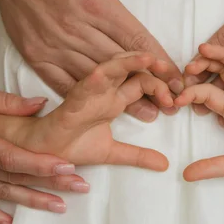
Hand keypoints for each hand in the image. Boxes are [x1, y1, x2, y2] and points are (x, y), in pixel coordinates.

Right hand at [0, 0, 183, 121]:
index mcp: (96, 3)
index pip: (137, 41)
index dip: (161, 64)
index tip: (178, 80)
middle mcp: (75, 28)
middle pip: (120, 67)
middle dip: (149, 86)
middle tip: (172, 104)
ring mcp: (53, 45)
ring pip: (95, 80)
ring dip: (122, 99)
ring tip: (148, 113)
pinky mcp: (36, 54)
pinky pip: (63, 83)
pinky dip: (85, 97)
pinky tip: (103, 109)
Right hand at [0, 53, 171, 171]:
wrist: (43, 154)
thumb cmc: (71, 147)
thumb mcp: (112, 152)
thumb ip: (137, 155)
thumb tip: (165, 163)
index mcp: (114, 99)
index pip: (143, 84)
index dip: (163, 87)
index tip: (180, 99)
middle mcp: (106, 91)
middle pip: (135, 72)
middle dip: (156, 73)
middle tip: (176, 84)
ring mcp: (92, 90)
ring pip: (116, 67)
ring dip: (135, 62)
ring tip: (154, 60)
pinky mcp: (77, 94)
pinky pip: (93, 77)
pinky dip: (110, 70)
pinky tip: (121, 68)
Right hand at [0, 63, 83, 223]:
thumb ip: (7, 102)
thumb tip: (40, 105)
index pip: (12, 158)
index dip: (41, 165)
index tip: (67, 167)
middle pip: (12, 179)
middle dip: (48, 185)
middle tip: (78, 187)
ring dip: (30, 201)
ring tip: (58, 206)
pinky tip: (10, 222)